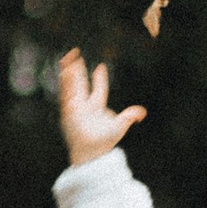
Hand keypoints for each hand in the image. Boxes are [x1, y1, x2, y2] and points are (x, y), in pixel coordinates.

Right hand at [57, 49, 144, 167]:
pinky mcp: (67, 112)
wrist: (91, 153)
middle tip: (75, 54)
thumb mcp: (119, 126)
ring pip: (71, 87)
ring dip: (69, 73)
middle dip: (78, 70)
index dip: (99, 79)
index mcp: (96, 107)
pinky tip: (64, 72)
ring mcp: (74, 108)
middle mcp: (83, 106)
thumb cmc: (104, 142)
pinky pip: (66, 94)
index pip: (98, 90)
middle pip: (80, 84)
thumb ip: (129, 116)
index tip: (101, 67)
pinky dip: (65, 84)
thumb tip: (142, 113)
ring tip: (68, 60)